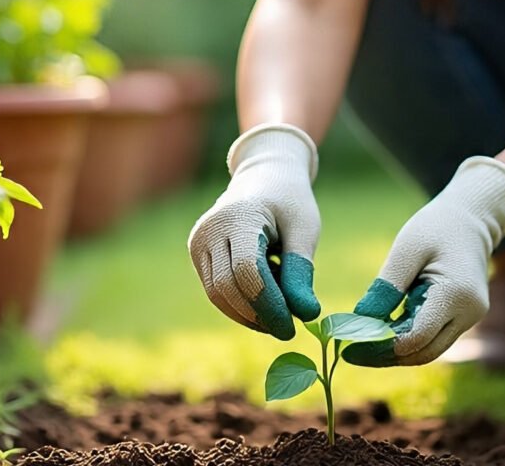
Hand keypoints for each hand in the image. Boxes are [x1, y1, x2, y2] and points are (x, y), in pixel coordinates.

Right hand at [187, 123, 321, 338]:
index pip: (247, 272)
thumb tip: (307, 315)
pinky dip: (239, 303)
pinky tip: (263, 301)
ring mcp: (198, 240)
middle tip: (286, 329)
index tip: (292, 327)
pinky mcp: (197, 251)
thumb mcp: (305, 229)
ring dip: (247, 314)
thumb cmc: (291, 201)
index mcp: (239, 216)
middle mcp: (210, 229)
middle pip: (227, 288)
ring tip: (277, 313)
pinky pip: (214, 289)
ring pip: (216, 294)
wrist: (265, 175)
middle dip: (258, 315)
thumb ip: (301, 270)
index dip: (269, 305)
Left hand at [342, 156, 504, 365]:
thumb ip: (386, 287)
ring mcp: (471, 318)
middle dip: (387, 356)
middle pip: (424, 351)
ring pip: (431, 350)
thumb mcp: (406, 250)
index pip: (417, 336)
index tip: (350, 346)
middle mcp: (469, 312)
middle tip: (351, 354)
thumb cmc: (436, 227)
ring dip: (398, 352)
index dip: (382, 345)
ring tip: (362, 347)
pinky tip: (384, 333)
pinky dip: (411, 340)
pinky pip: (436, 338)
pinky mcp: (466, 318)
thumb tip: (361, 321)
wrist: (472, 219)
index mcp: (455, 293)